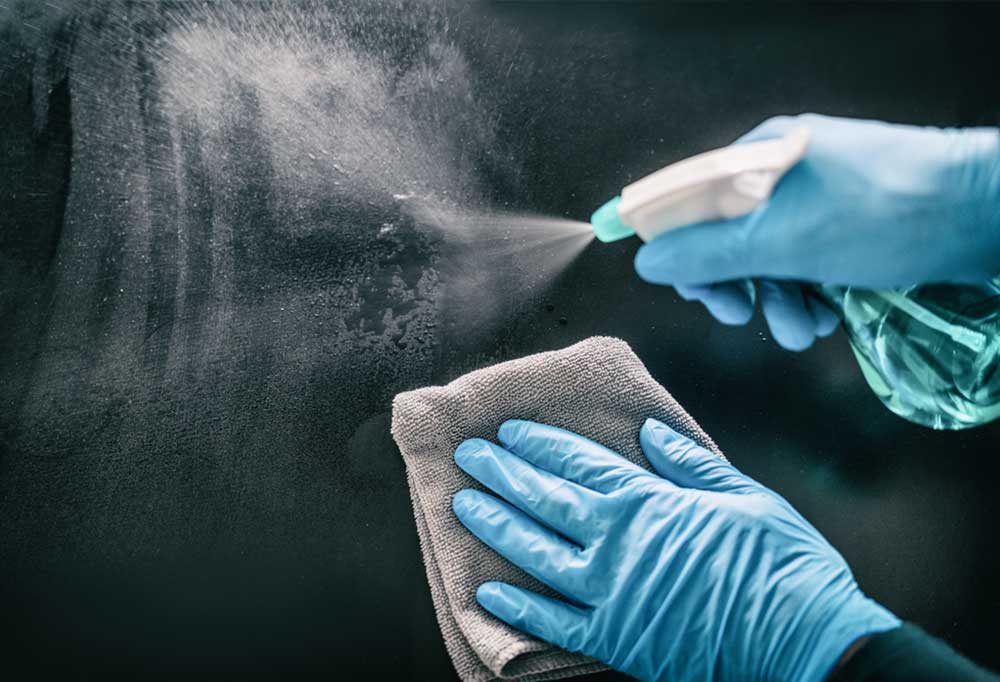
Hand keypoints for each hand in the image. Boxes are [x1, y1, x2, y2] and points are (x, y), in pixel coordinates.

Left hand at [452, 418, 898, 681]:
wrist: (805, 640)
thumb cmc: (782, 563)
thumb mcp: (743, 495)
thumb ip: (688, 463)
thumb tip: (649, 431)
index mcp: (649, 501)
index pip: (578, 462)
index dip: (538, 444)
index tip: (508, 432)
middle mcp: (618, 541)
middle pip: (545, 499)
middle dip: (503, 474)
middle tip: (467, 456)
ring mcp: (612, 592)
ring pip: (537, 554)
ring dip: (497, 527)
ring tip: (464, 506)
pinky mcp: (616, 639)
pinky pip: (555, 624)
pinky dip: (520, 609)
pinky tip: (489, 593)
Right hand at [634, 114, 999, 349]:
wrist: (989, 214)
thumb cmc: (883, 215)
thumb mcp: (782, 240)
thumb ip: (707, 254)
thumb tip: (646, 261)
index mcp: (762, 156)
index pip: (691, 198)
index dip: (680, 248)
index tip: (691, 291)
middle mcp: (786, 173)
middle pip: (729, 235)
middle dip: (736, 285)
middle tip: (741, 315)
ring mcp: (821, 199)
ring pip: (771, 258)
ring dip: (778, 301)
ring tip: (804, 328)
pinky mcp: (851, 226)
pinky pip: (807, 264)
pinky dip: (811, 295)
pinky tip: (829, 315)